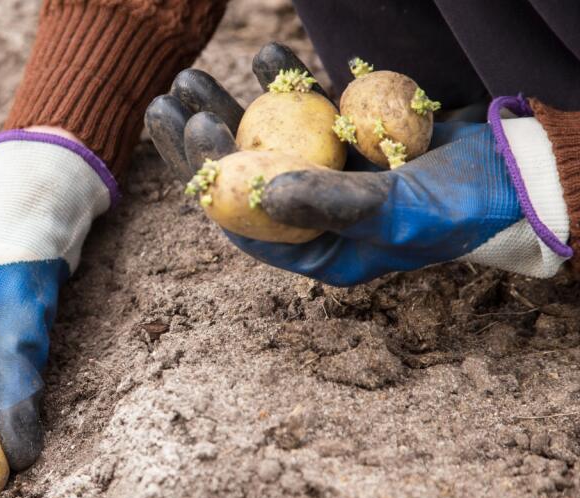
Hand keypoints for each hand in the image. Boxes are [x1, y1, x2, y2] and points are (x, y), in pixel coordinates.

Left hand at [145, 43, 569, 285]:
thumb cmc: (461, 208)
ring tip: (194, 76)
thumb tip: (261, 191)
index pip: (244, 217)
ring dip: (230, 107)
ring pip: (264, 139)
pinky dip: (287, 84)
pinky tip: (266, 58)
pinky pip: (306, 112)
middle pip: (241, 175)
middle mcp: (314, 216)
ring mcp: (328, 175)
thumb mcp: (395, 211)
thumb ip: (330, 203)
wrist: (517, 175)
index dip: (210, 174)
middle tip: (168, 99)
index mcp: (316, 250)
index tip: (191, 130)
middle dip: (204, 136)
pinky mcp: (347, 141)